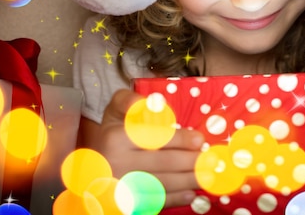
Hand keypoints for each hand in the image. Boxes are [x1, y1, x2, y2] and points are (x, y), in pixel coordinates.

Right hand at [85, 89, 204, 207]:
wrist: (93, 165)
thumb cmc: (114, 132)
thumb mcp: (115, 110)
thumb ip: (128, 100)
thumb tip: (152, 103)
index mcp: (116, 138)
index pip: (155, 138)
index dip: (180, 140)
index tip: (199, 140)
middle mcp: (116, 164)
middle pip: (162, 163)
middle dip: (191, 162)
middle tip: (211, 161)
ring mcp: (120, 187)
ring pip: (162, 184)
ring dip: (188, 181)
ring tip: (208, 176)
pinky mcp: (125, 203)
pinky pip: (154, 202)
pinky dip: (174, 199)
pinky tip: (190, 194)